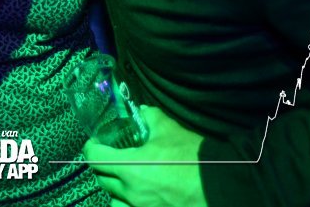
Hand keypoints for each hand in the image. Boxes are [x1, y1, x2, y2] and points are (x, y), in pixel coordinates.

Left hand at [83, 106, 206, 206]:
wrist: (218, 186)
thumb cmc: (191, 157)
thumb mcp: (169, 129)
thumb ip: (150, 117)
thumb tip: (142, 111)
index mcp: (130, 168)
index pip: (95, 157)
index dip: (91, 147)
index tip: (94, 142)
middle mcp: (130, 192)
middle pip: (102, 179)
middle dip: (101, 166)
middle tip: (108, 156)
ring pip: (113, 201)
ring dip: (113, 189)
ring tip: (122, 180)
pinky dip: (128, 202)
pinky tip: (138, 194)